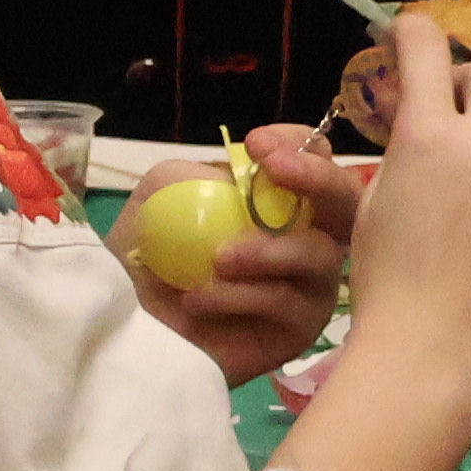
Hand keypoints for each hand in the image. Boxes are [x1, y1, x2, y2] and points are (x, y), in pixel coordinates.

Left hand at [127, 125, 369, 383]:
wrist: (126, 322)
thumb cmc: (148, 255)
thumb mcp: (159, 198)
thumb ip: (198, 174)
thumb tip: (243, 173)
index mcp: (273, 198)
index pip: (312, 159)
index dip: (299, 145)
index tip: (259, 144)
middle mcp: (303, 234)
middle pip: (343, 201)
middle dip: (319, 179)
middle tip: (275, 170)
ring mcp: (308, 282)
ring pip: (320, 255)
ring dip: (267, 250)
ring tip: (217, 260)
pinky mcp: (300, 326)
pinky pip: (290, 303)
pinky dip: (241, 295)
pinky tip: (198, 299)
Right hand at [344, 21, 470, 386]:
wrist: (438, 346)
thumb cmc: (389, 282)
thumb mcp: (372, 204)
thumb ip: (399, 150)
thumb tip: (407, 113)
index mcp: (428, 142)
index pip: (424, 53)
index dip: (410, 35)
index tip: (405, 34)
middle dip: (465, 84)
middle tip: (449, 112)